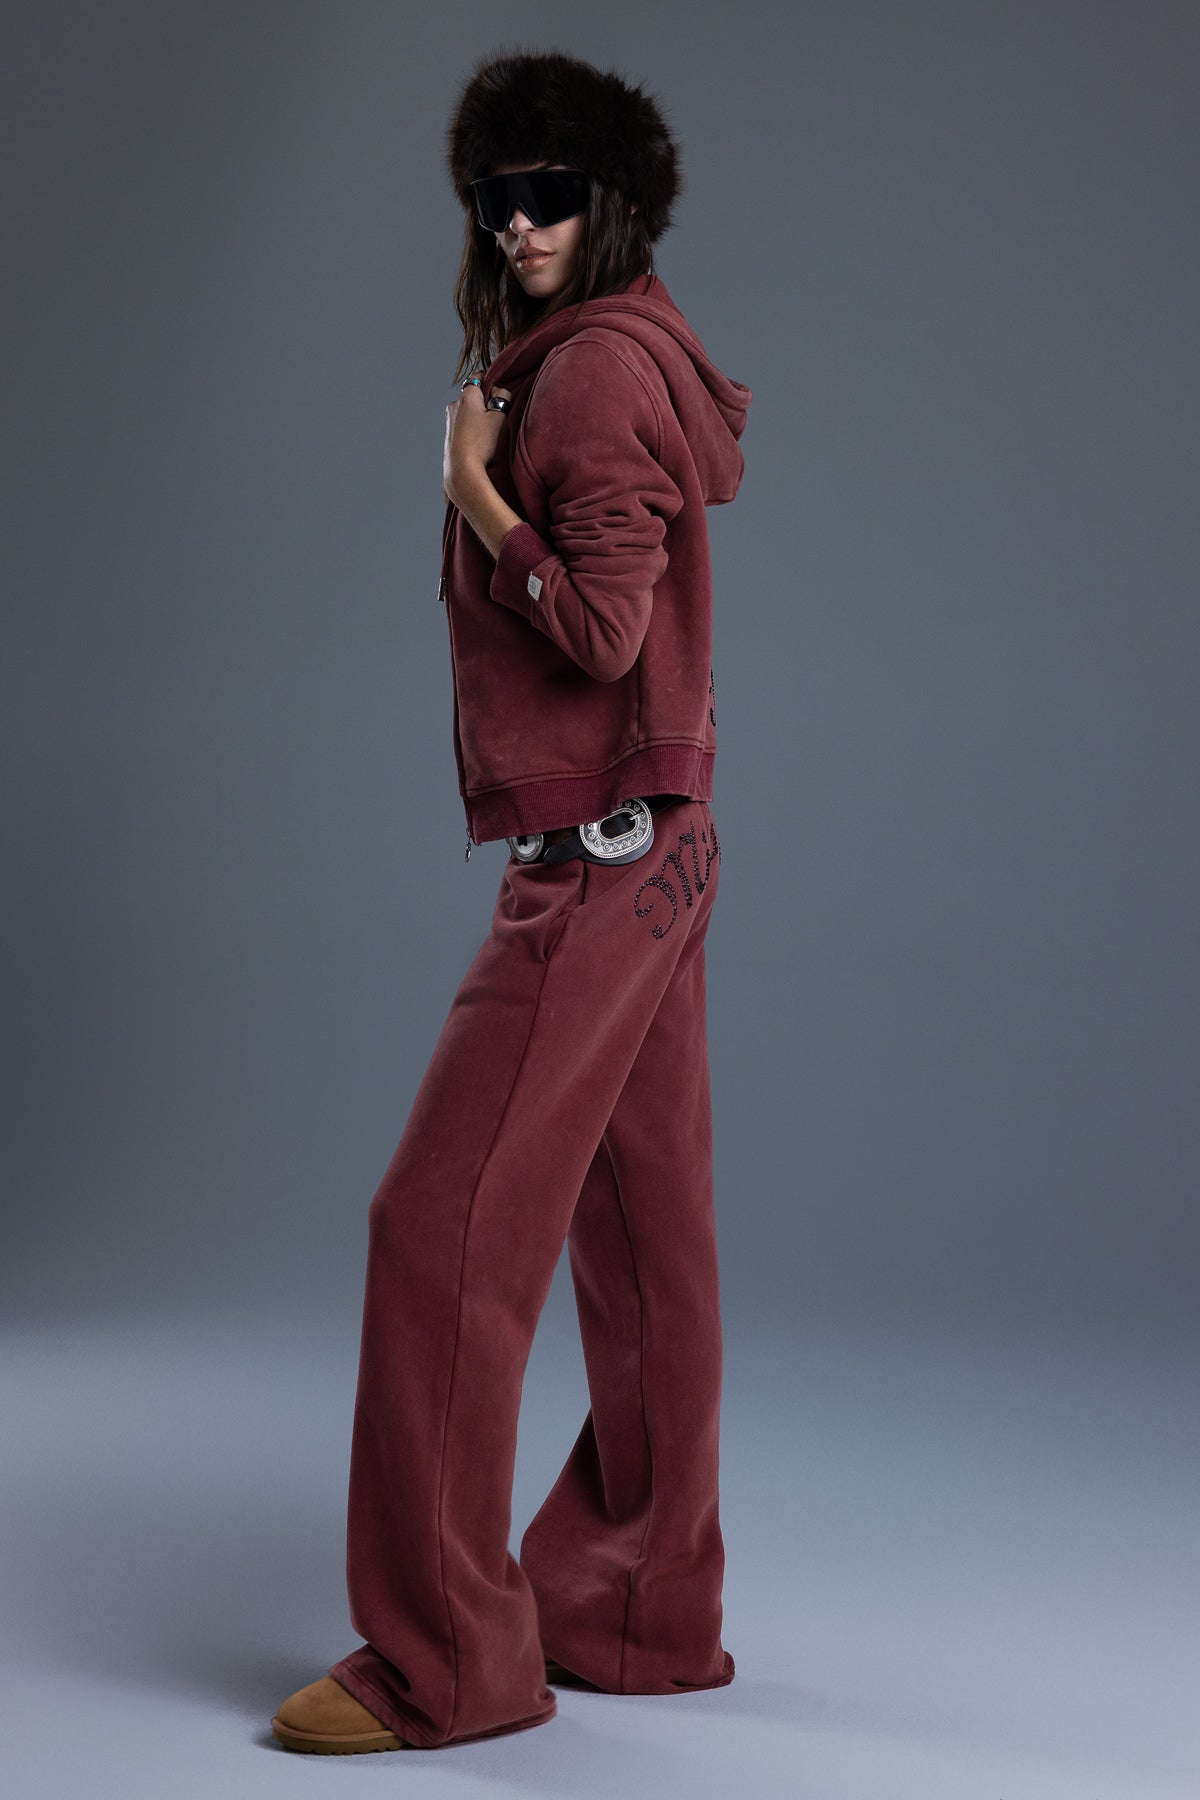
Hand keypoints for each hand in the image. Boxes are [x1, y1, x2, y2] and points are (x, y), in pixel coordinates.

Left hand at [443, 383, 512, 507]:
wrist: (462, 470)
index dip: (490, 380)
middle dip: (485, 401)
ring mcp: (449, 421)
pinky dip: (471, 428)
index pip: (477, 377)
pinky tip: (479, 442)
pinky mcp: (449, 435)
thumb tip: (499, 390)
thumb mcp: (499, 416)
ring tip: (489, 433)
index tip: (499, 390)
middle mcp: (454, 405)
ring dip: (478, 416)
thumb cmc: (481, 443)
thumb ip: (503, 397)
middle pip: (473, 396)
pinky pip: (463, 425)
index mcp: (466, 397)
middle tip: (498, 416)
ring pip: (468, 411)